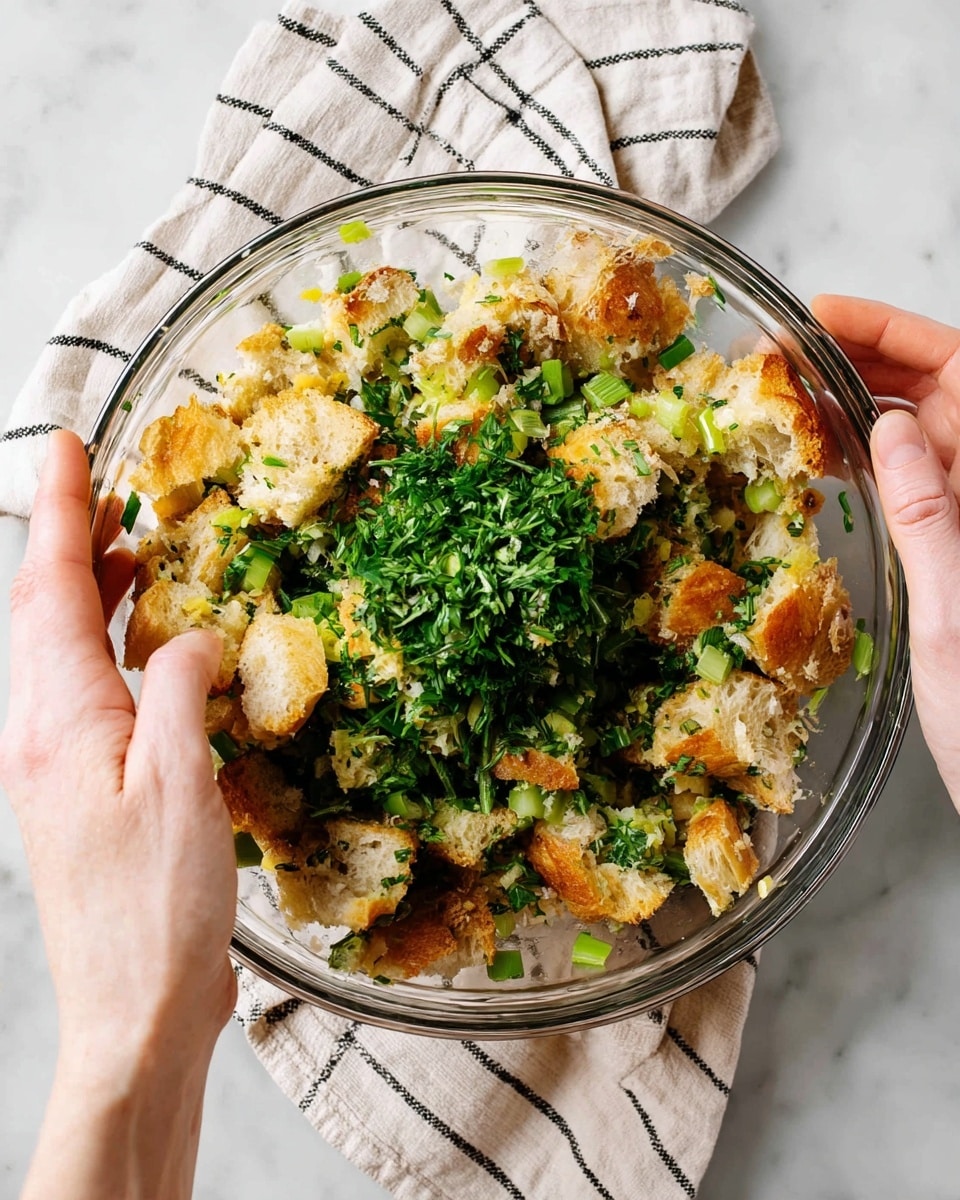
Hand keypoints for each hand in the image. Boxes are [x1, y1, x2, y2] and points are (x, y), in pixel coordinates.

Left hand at [0, 430, 236, 1198]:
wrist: (133, 1014)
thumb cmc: (158, 912)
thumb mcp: (186, 787)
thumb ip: (181, 694)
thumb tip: (189, 638)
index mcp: (58, 724)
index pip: (49, 592)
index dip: (56, 512)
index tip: (66, 446)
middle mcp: (38, 737)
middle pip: (42, 613)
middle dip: (68, 541)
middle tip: (104, 486)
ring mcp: (52, 767)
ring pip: (60, 651)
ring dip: (88, 592)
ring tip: (127, 548)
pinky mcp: (78, 793)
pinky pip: (82, 693)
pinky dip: (107, 648)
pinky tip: (143, 647)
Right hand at [813, 296, 959, 806]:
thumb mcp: (955, 611)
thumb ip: (931, 513)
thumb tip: (888, 428)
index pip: (959, 372)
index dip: (891, 331)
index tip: (822, 316)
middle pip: (935, 390)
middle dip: (860, 356)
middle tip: (785, 353)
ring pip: (916, 431)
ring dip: (855, 403)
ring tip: (790, 394)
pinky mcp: (951, 548)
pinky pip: (907, 481)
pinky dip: (863, 456)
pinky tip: (824, 455)